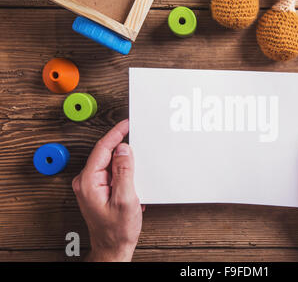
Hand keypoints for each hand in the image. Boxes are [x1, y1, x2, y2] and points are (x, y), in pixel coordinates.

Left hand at [72, 119, 143, 261]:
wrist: (113, 247)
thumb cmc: (117, 230)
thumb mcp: (125, 199)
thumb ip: (124, 172)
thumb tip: (123, 149)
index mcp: (88, 182)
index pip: (102, 148)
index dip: (116, 133)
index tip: (127, 124)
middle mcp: (86, 182)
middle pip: (105, 153)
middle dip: (122, 145)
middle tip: (137, 135)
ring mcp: (91, 186)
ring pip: (109, 163)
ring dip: (124, 161)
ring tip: (138, 164)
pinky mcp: (98, 189)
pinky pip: (111, 172)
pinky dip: (124, 171)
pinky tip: (133, 179)